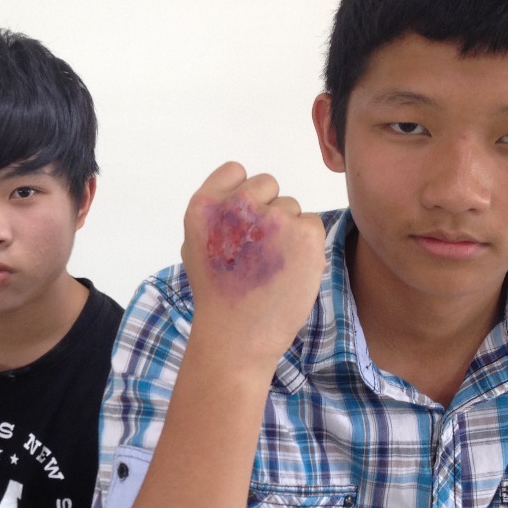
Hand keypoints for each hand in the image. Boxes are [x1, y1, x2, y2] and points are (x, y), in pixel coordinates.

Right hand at [181, 162, 324, 361]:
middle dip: (267, 212)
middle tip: (256, 251)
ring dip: (287, 232)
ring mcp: (272, 217)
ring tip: (271, 267)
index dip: (242, 197)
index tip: (240, 225)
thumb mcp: (195, 245)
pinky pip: (311, 224)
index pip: (235, 171)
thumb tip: (243, 193)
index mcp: (204, 205)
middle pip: (267, 185)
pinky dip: (306, 246)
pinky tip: (289, 270)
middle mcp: (236, 204)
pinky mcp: (303, 232)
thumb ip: (216, 212)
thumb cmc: (217, 295)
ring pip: (291, 207)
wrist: (236, 336)